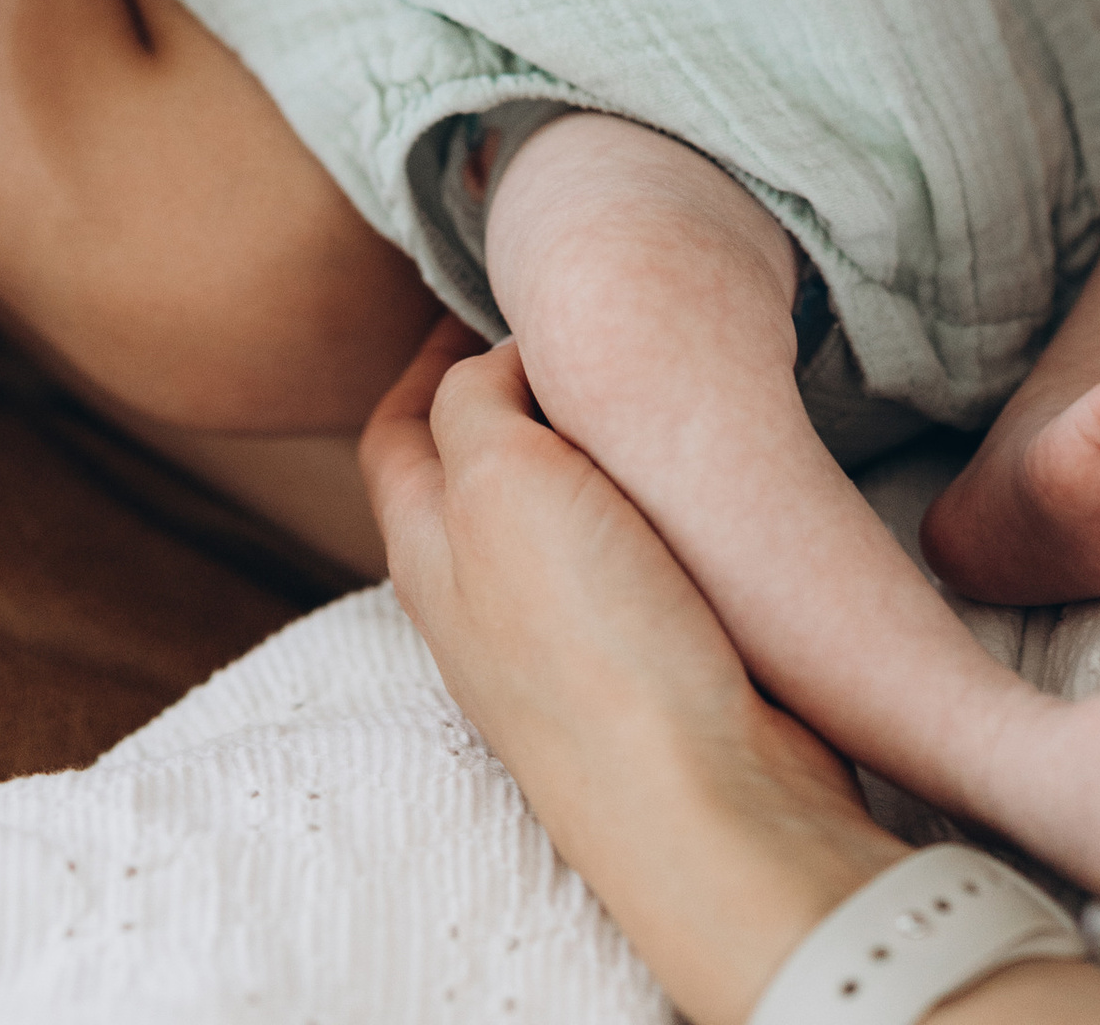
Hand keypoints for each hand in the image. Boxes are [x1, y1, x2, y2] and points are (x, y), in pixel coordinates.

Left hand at [364, 328, 895, 1024]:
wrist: (706, 802)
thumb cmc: (591, 642)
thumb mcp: (500, 480)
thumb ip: (476, 403)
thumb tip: (498, 366)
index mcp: (424, 552)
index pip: (393, 434)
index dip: (421, 357)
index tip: (472, 298)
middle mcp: (478, 600)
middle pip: (466, 470)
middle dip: (503, 392)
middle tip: (566, 327)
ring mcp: (559, 642)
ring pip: (550, 510)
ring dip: (579, 443)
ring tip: (635, 380)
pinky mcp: (643, 665)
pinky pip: (623, 554)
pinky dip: (638, 497)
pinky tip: (686, 476)